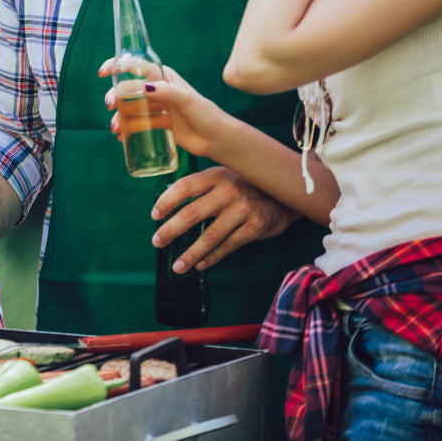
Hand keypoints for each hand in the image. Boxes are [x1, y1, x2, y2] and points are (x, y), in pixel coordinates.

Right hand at [98, 60, 228, 158]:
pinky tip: (121, 137)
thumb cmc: (205, 114)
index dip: (117, 66)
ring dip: (118, 116)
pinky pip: (135, 125)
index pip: (136, 66)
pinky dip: (125, 130)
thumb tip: (145, 87)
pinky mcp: (156, 124)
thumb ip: (168, 92)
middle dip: (115, 96)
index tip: (103, 72)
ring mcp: (155, 107)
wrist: (215, 139)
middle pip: (127, 89)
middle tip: (111, 106)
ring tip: (116, 129)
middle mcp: (156, 90)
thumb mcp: (187, 100)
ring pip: (129, 108)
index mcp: (163, 77)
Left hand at [150, 166, 295, 272]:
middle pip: (192, 213)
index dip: (167, 201)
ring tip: (177, 266)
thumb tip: (168, 203)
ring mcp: (243, 209)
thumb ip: (202, 187)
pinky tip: (199, 265)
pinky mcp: (255, 227)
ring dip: (191, 253)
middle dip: (171, 230)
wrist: (286, 195)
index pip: (185, 186)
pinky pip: (228, 246)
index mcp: (216, 176)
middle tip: (157, 242)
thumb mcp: (225, 177)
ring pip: (210, 236)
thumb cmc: (246, 186)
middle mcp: (228, 191)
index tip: (154, 215)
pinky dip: (212, 258)